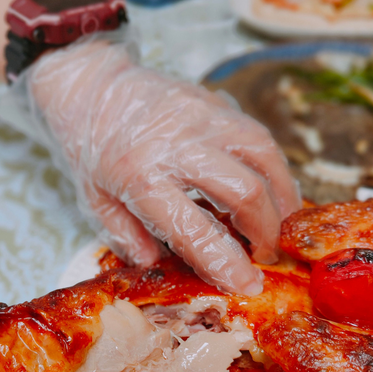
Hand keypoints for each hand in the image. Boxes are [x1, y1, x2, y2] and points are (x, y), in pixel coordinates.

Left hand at [28, 40, 300, 293]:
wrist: (90, 85)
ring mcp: (201, 118)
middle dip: (266, 232)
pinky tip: (273, 191)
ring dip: (282, 198)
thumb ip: (129, 238)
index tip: (249, 286)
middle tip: (264, 256)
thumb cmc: (91, 148)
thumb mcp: (96, 202)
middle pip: (244, 192)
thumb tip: (162, 267)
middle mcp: (176, 146)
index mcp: (140, 177)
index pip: (194, 230)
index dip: (227, 264)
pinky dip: (274, 169)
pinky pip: (259, 137)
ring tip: (278, 226)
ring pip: (264, 158)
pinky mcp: (217, 102)